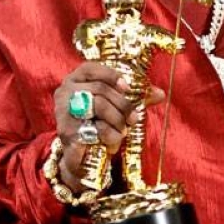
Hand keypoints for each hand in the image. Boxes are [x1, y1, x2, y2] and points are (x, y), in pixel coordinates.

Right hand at [52, 62, 165, 190]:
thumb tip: (160, 93)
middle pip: (99, 89)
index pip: (90, 68)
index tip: (126, 88)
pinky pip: (95, 127)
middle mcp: (65, 91)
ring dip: (118, 120)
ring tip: (124, 131)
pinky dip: (110, 135)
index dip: (110, 75)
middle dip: (122, 104)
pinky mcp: (66, 130)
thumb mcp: (116, 107)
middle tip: (134, 119)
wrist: (82, 156)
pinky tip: (114, 141)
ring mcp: (63, 111)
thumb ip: (136, 98)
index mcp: (75, 80)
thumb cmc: (98, 124)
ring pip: (98, 105)